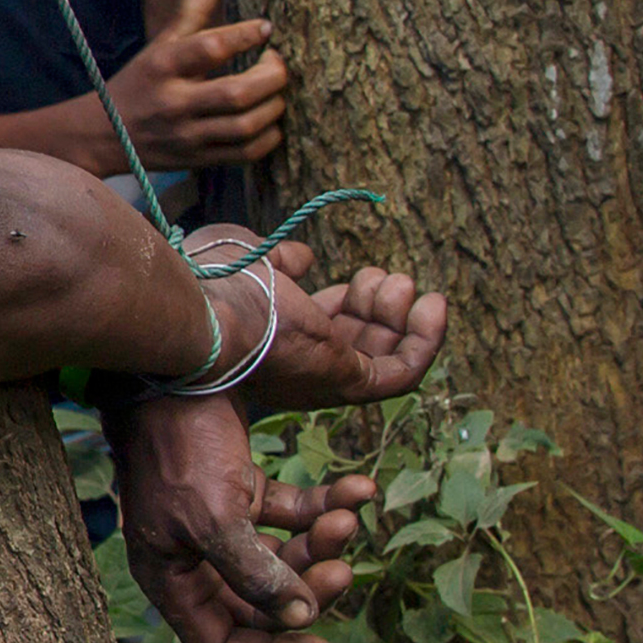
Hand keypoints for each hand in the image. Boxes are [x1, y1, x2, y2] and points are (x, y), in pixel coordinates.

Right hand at [102, 0, 287, 168]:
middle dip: (270, 76)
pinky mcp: (199, 161)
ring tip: (276, 89)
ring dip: (274, 105)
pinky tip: (269, 119)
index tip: (266, 27)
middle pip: (237, 93)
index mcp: (163, 65)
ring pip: (246, 126)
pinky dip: (268, 137)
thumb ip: (190, 9)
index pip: (211, 47)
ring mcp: (188, 136)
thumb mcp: (160, 43)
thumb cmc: (140, 81)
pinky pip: (246, 154)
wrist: (104, 134)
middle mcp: (175, 102)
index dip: (246, 34)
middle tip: (276, 61)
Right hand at [113, 394, 378, 642]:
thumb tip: (301, 619)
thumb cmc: (180, 443)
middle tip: (345, 570)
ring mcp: (221, 522)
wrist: (179, 363)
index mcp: (172, 575)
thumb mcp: (216, 517)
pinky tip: (357, 488)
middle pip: (263, 601)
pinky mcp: (242, 487)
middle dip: (309, 587)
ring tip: (349, 518)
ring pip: (285, 557)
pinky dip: (325, 507)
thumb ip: (256, 577)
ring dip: (323, 543)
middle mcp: (195, 555)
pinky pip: (292, 513)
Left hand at [185, 234, 446, 409]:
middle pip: (360, 344)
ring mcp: (324, 380)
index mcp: (276, 339)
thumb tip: (304, 258)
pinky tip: (435, 304)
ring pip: (384, 357)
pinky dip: (427, 341)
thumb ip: (284, 261)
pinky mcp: (346, 383)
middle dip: (380, 308)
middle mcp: (302, 367)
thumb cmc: (214, 280)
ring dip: (404, 318)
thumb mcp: (252, 258)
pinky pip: (403, 373)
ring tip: (401, 284)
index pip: (326, 328)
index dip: (351, 303)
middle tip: (385, 279)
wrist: (207, 309)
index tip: (364, 276)